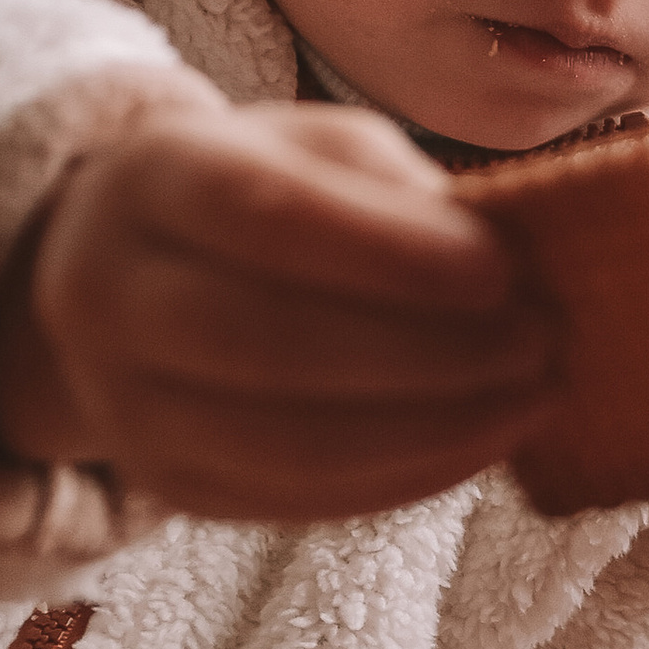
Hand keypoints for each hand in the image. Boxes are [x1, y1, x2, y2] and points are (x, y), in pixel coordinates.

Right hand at [0, 101, 552, 524]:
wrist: (121, 266)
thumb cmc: (257, 191)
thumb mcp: (314, 149)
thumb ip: (396, 188)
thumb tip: (504, 259)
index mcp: (155, 178)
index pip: (268, 217)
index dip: (390, 252)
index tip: (502, 270)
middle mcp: (111, 293)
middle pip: (271, 340)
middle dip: (426, 352)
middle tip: (538, 340)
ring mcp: (126, 403)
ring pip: (281, 440)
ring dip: (429, 430)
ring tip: (530, 398)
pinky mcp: (166, 481)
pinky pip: (291, 499)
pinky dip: (401, 479)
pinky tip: (478, 444)